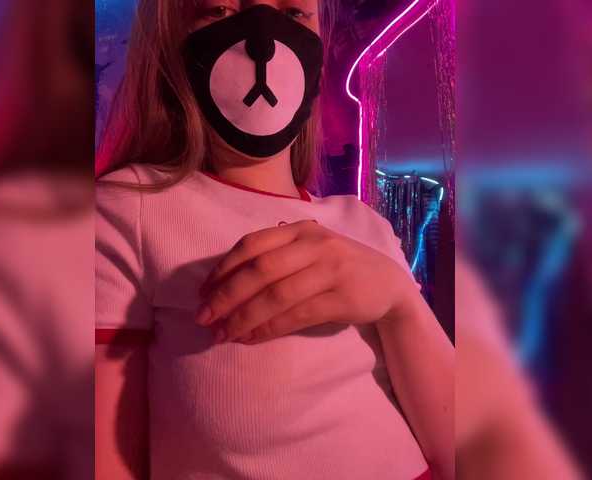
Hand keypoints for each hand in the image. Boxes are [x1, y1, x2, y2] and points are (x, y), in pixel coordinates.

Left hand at [196, 219, 418, 343]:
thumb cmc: (338, 268)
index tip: (202, 292)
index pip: (252, 244)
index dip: (223, 268)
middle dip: (226, 295)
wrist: (389, 285)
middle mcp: (314, 244)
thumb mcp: (308, 252)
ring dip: (244, 317)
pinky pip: (297, 315)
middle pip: (260, 269)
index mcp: (300, 230)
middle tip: (203, 318)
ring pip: (276, 294)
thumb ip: (275, 258)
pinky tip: (251, 338)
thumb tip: (224, 285)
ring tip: (222, 334)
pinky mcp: (342, 298)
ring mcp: (330, 269)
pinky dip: (269, 328)